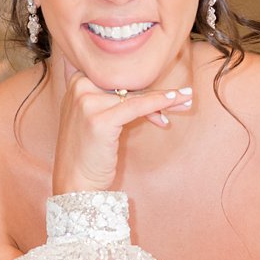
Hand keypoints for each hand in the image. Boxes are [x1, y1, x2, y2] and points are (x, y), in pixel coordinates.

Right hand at [51, 63, 192, 195]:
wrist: (74, 183)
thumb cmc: (88, 153)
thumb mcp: (94, 117)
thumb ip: (110, 99)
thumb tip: (145, 90)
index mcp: (76, 82)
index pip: (117, 76)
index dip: (142, 83)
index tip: (165, 89)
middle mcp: (78, 87)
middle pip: (127, 84)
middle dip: (156, 91)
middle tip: (184, 94)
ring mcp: (87, 102)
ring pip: (135, 95)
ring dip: (164, 100)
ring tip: (185, 101)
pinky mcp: (100, 120)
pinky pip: (137, 106)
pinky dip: (159, 102)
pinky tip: (176, 99)